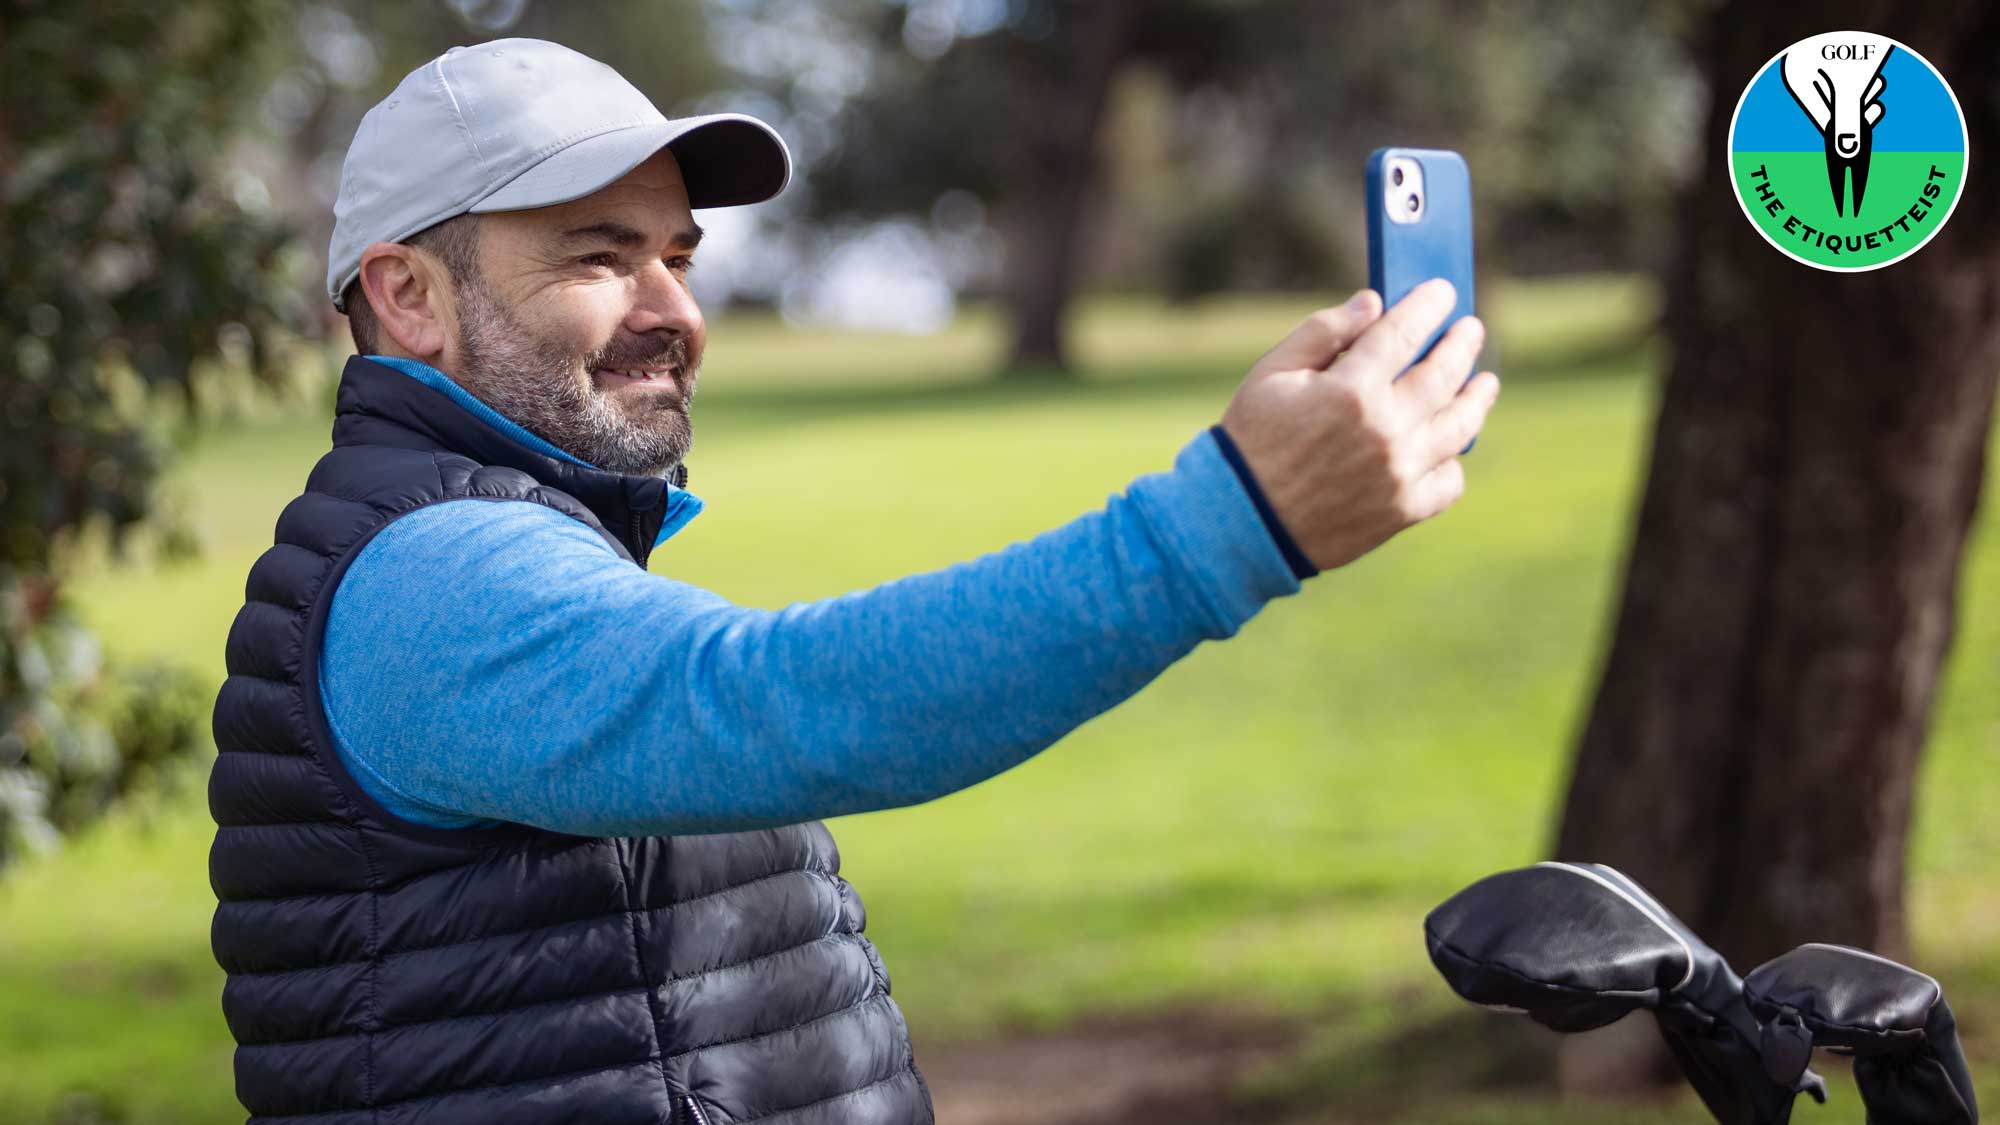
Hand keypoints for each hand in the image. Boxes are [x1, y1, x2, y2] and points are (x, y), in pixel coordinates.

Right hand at [1217, 279, 1499, 571]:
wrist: (1240, 523)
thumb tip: (1373, 302)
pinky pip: (1448, 482)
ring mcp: (1400, 473)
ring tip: (1485, 383)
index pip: (1405, 332)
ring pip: (1460, 426)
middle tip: (1470, 329)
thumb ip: (1323, 332)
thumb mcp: (1272, 373)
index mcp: (1350, 389)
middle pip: (1444, 373)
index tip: (1442, 291)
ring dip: (1477, 398)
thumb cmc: (1252, 441)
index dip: (1428, 305)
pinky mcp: (1403, 511)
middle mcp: (1385, 429)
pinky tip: (1451, 446)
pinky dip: (1452, 461)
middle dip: (1462, 343)